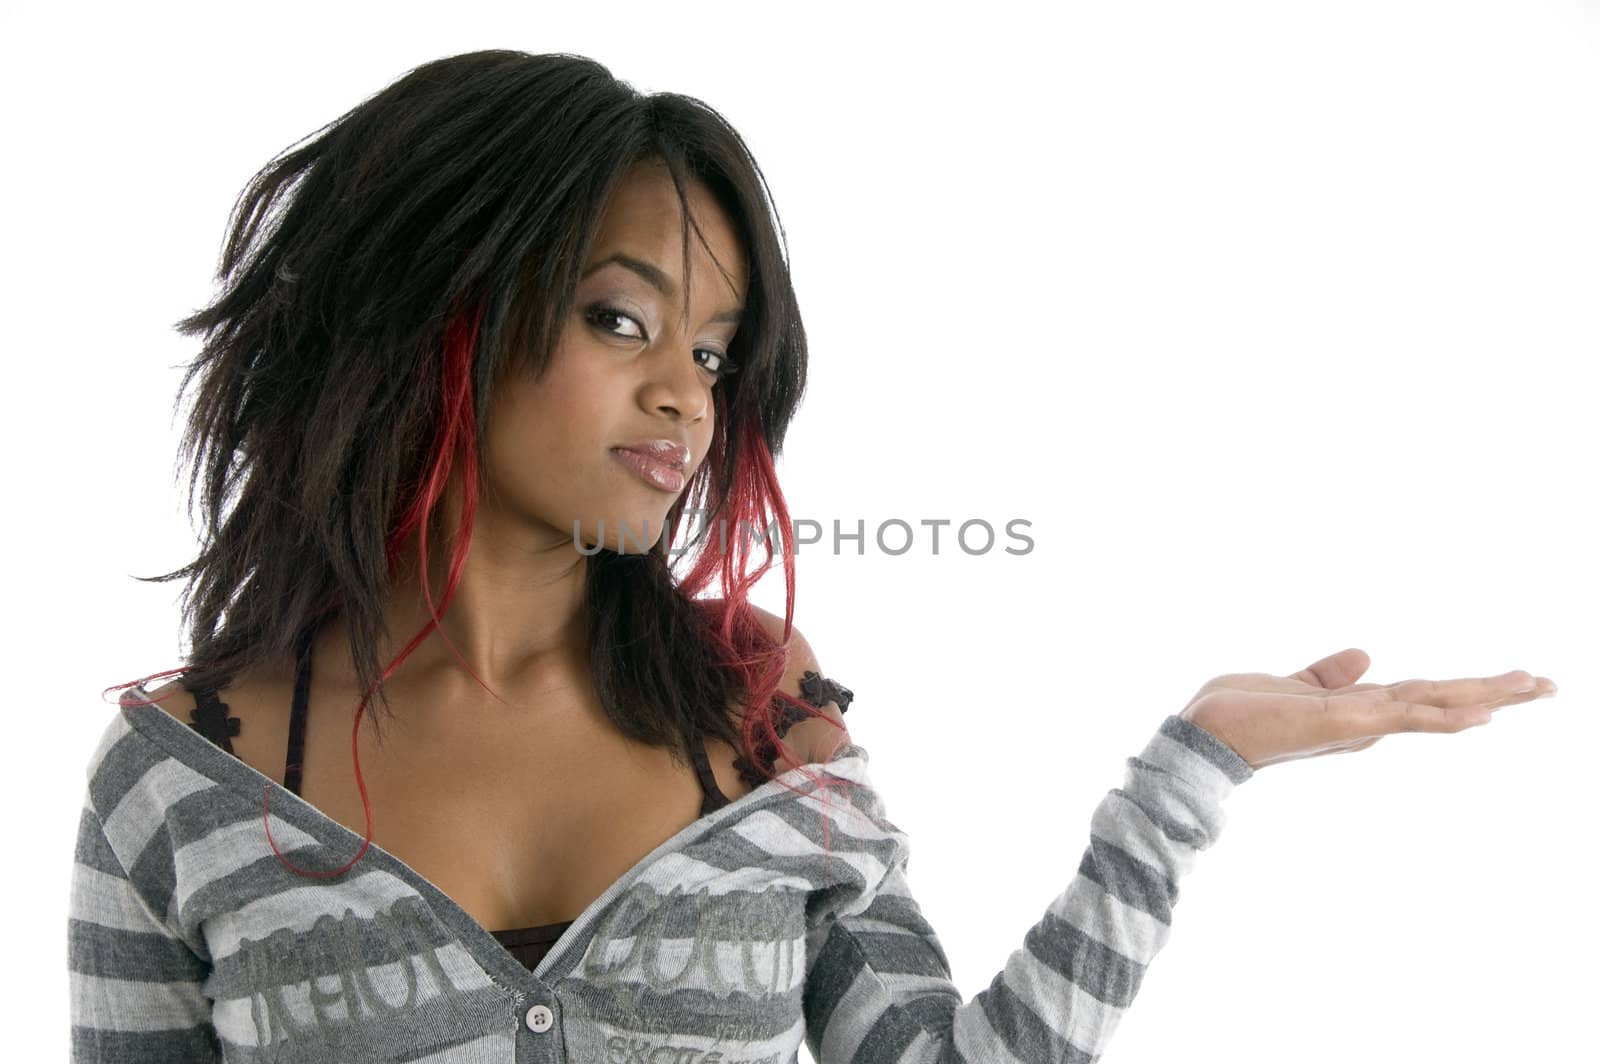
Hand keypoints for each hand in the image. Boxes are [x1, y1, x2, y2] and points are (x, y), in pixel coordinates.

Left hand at [1178, 647, 1557, 769]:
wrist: (1204, 734)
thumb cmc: (1240, 712)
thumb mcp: (1293, 684)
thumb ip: (1327, 673)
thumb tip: (1364, 655)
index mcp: (1358, 711)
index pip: (1425, 696)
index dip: (1468, 690)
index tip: (1514, 682)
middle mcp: (1366, 721)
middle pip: (1442, 701)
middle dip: (1496, 693)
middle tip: (1551, 683)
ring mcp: (1358, 724)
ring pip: (1434, 706)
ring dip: (1484, 697)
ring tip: (1533, 686)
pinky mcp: (1341, 722)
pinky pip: (1400, 718)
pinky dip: (1440, 718)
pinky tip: (1478, 716)